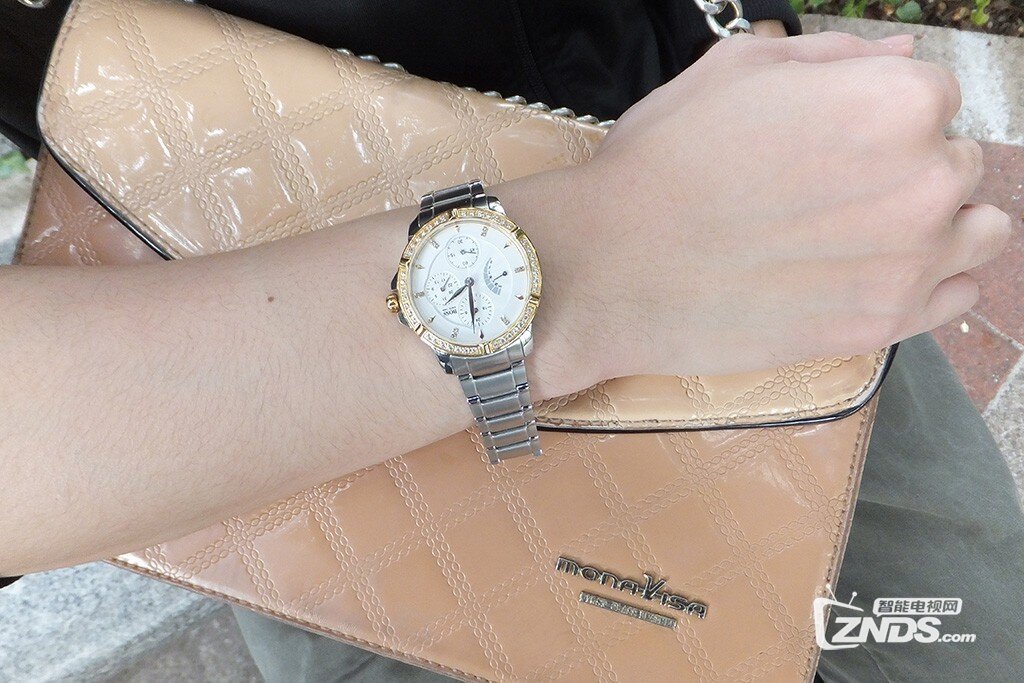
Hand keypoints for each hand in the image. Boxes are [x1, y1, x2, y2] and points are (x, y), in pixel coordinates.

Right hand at [570, 31, 1010, 378]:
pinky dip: (934, 281)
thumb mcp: (735, 72)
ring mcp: (910, 262)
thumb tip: (902, 57)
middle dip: (906, 165)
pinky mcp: (884, 326)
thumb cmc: (662, 163)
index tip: (831, 136)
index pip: (934, 94)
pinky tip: (880, 273)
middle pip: (956, 161)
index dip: (879, 111)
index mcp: (893, 101)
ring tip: (871, 231)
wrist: (612, 268)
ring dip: (940, 222)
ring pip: (979, 228)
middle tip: (833, 187)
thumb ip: (835, 56)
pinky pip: (959, 295)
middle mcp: (922, 180)